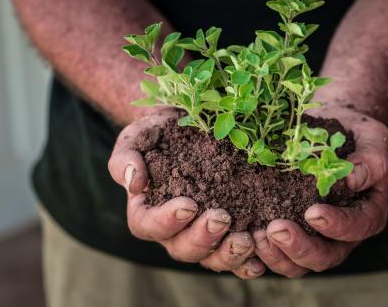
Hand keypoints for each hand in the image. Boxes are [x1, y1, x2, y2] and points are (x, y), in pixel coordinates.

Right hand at [108, 106, 264, 278]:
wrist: (190, 125)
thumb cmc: (158, 133)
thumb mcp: (137, 137)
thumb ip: (125, 158)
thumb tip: (134, 184)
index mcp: (147, 212)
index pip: (149, 226)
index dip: (167, 222)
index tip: (189, 205)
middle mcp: (174, 231)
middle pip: (183, 249)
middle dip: (203, 239)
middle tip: (222, 218)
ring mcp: (202, 235)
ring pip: (211, 259)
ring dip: (228, 255)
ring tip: (246, 239)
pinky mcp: (229, 233)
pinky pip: (237, 259)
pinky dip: (248, 262)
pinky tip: (262, 258)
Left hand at [253, 106, 387, 276]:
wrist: (328, 132)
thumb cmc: (353, 135)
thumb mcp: (371, 139)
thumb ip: (370, 160)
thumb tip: (351, 179)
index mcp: (367, 214)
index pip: (356, 227)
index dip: (336, 225)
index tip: (312, 212)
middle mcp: (342, 236)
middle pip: (324, 257)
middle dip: (299, 247)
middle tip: (275, 229)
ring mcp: (315, 239)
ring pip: (298, 264)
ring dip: (276, 255)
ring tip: (256, 235)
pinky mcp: (290, 235)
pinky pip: (276, 255)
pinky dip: (261, 252)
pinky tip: (245, 236)